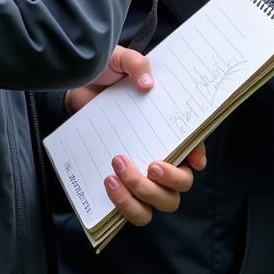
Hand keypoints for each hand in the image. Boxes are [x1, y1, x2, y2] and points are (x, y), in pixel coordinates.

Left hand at [65, 46, 206, 225]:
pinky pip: (132, 212)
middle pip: (182, 183)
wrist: (75, 90)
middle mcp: (161, 154)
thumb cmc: (105, 75)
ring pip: (160, 204)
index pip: (195, 145)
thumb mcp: (119, 60)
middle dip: (170, 180)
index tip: (193, 160)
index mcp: (169, 125)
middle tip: (149, 164)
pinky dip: (124, 205)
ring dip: (143, 193)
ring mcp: (142, 176)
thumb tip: (148, 84)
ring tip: (118, 168)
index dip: (198, 155)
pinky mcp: (120, 189)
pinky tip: (108, 182)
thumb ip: (135, 63)